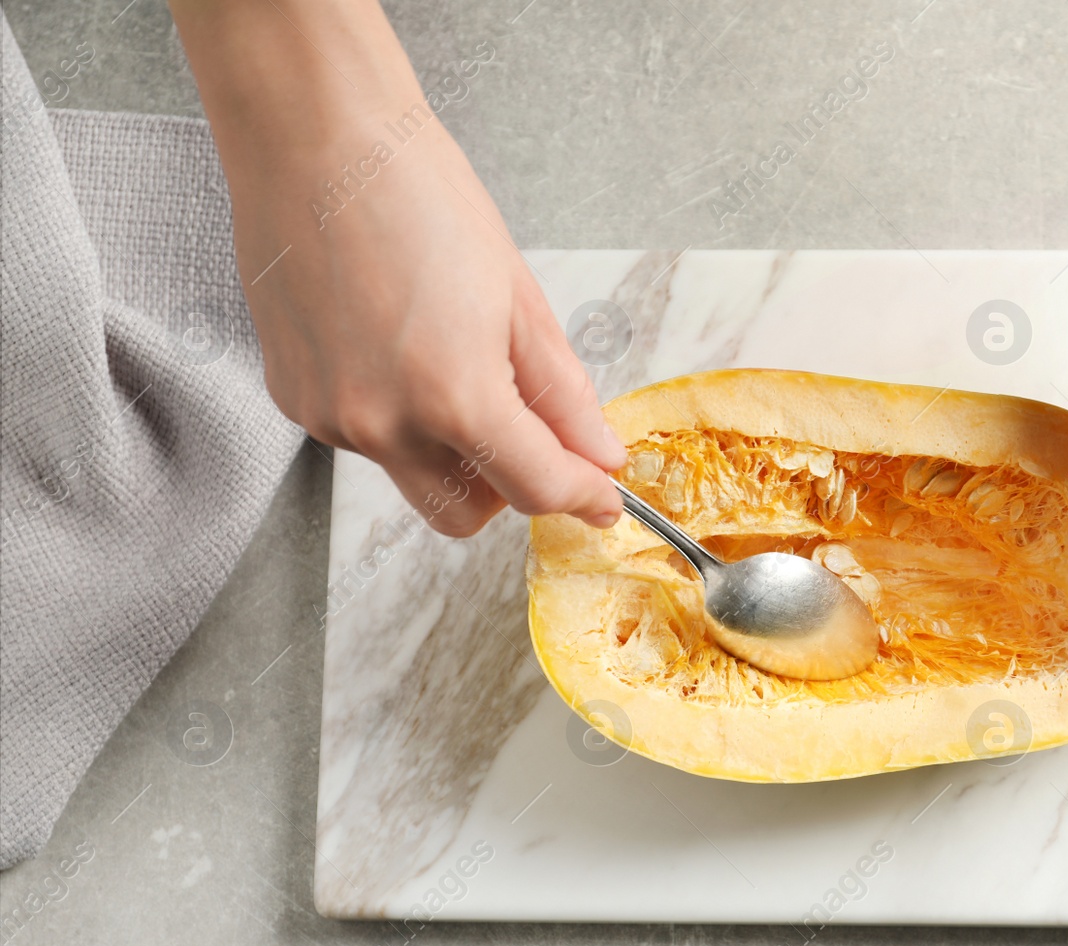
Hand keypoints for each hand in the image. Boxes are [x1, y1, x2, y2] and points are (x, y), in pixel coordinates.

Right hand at [171, 0, 622, 536]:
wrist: (314, 137)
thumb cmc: (418, 194)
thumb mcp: (519, 298)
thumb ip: (563, 393)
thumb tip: (598, 453)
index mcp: (454, 397)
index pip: (537, 489)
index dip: (583, 497)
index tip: (602, 494)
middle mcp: (383, 424)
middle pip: (465, 514)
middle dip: (506, 488)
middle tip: (527, 430)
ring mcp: (329, 417)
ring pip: (412, 475)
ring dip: (448, 448)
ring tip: (451, 354)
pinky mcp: (294, 399)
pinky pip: (364, 438)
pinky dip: (395, 415)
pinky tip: (397, 344)